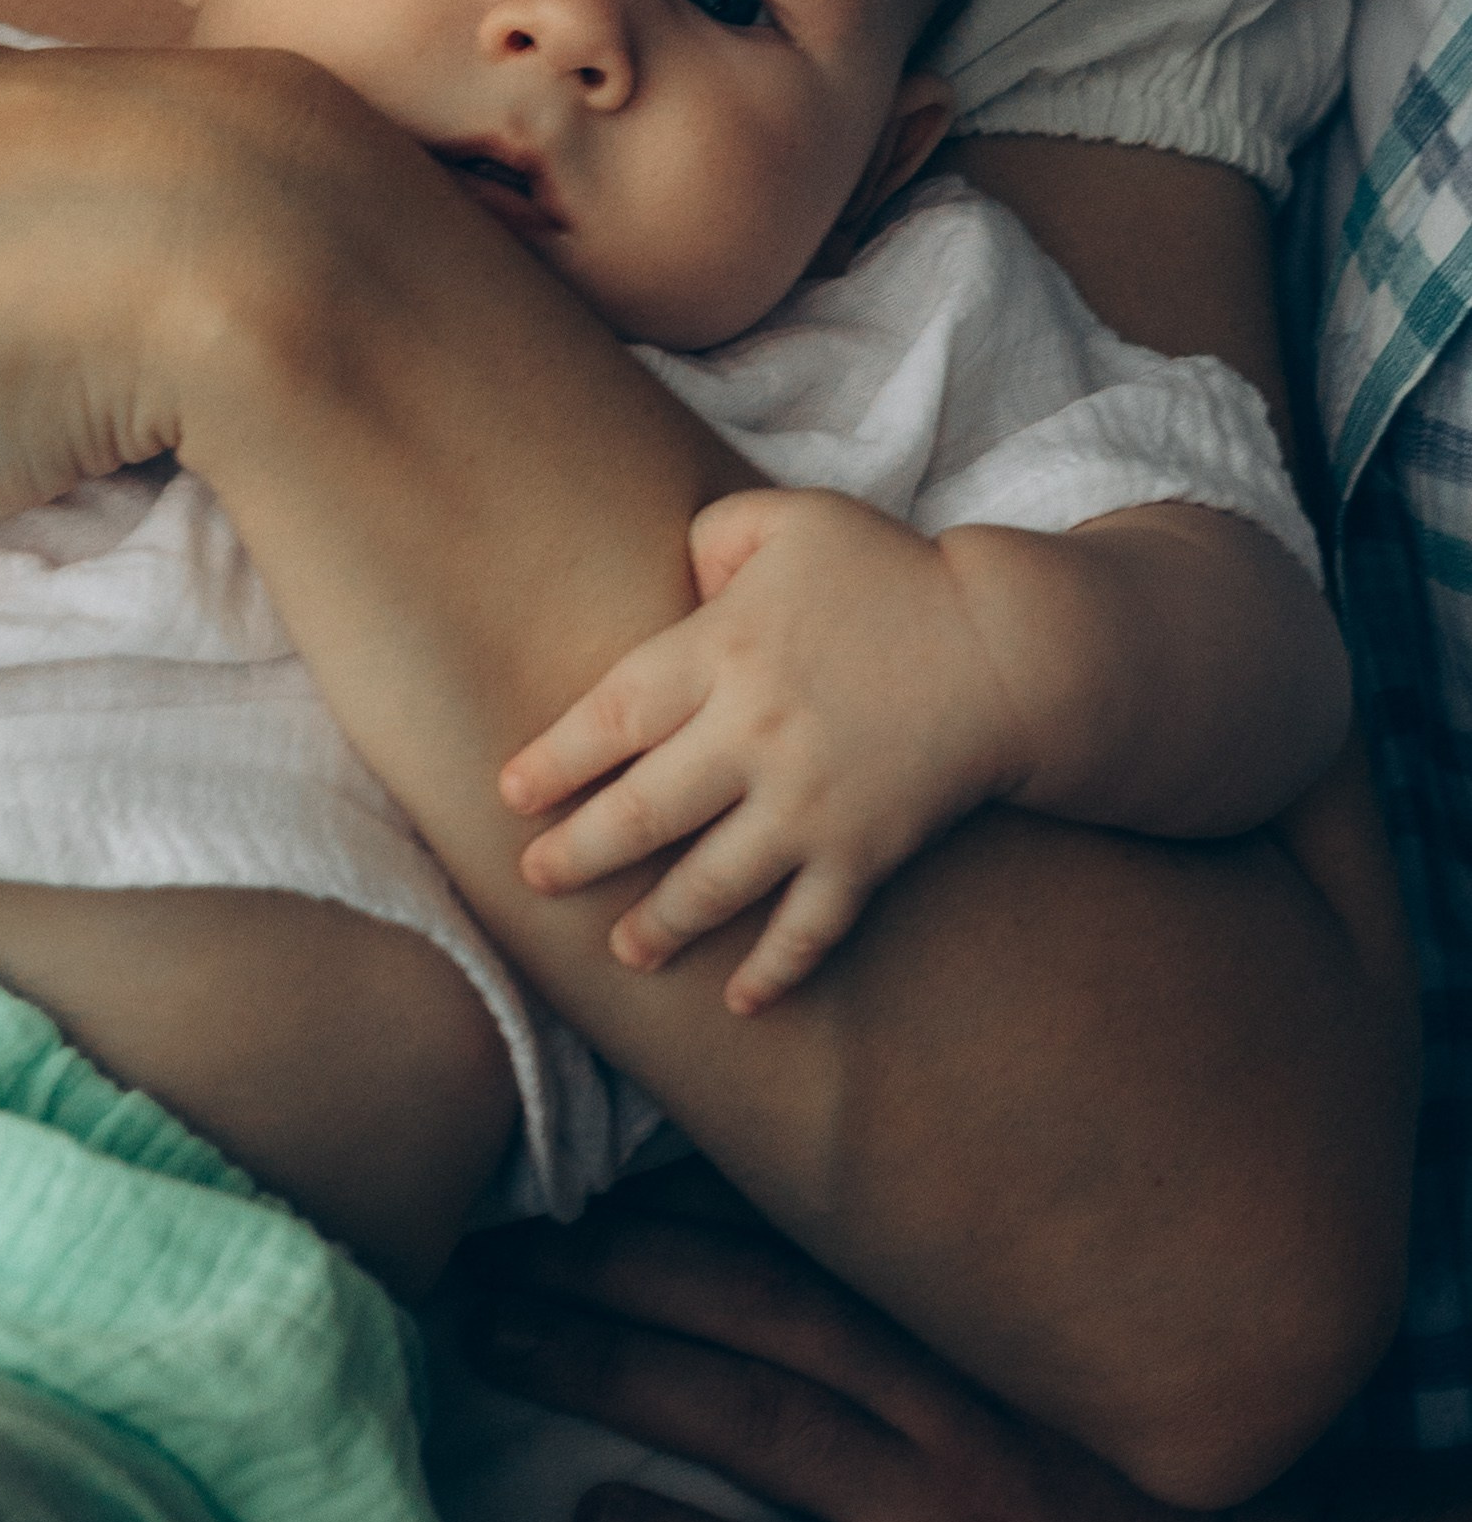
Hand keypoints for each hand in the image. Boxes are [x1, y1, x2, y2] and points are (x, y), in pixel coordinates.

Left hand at [461, 1169, 1223, 1521]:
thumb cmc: (1096, 1485)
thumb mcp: (1011, 1369)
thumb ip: (895, 1309)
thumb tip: (737, 1229)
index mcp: (955, 1337)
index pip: (793, 1252)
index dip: (668, 1216)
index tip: (562, 1185)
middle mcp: (943, 1415)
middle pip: (753, 1318)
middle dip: (611, 1274)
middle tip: (491, 1253)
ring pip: (759, 1425)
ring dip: (618, 1375)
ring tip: (506, 1340)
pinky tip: (602, 1515)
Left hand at [502, 487, 1021, 1005]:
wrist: (1009, 645)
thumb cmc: (889, 571)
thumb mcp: (791, 520)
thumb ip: (712, 536)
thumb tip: (669, 583)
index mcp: (723, 651)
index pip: (611, 716)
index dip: (554, 761)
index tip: (512, 794)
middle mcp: (754, 736)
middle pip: (642, 813)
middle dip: (578, 854)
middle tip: (534, 879)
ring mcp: (810, 804)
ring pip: (711, 884)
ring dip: (657, 926)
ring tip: (619, 951)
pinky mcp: (865, 851)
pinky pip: (809, 927)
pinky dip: (774, 971)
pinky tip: (740, 1001)